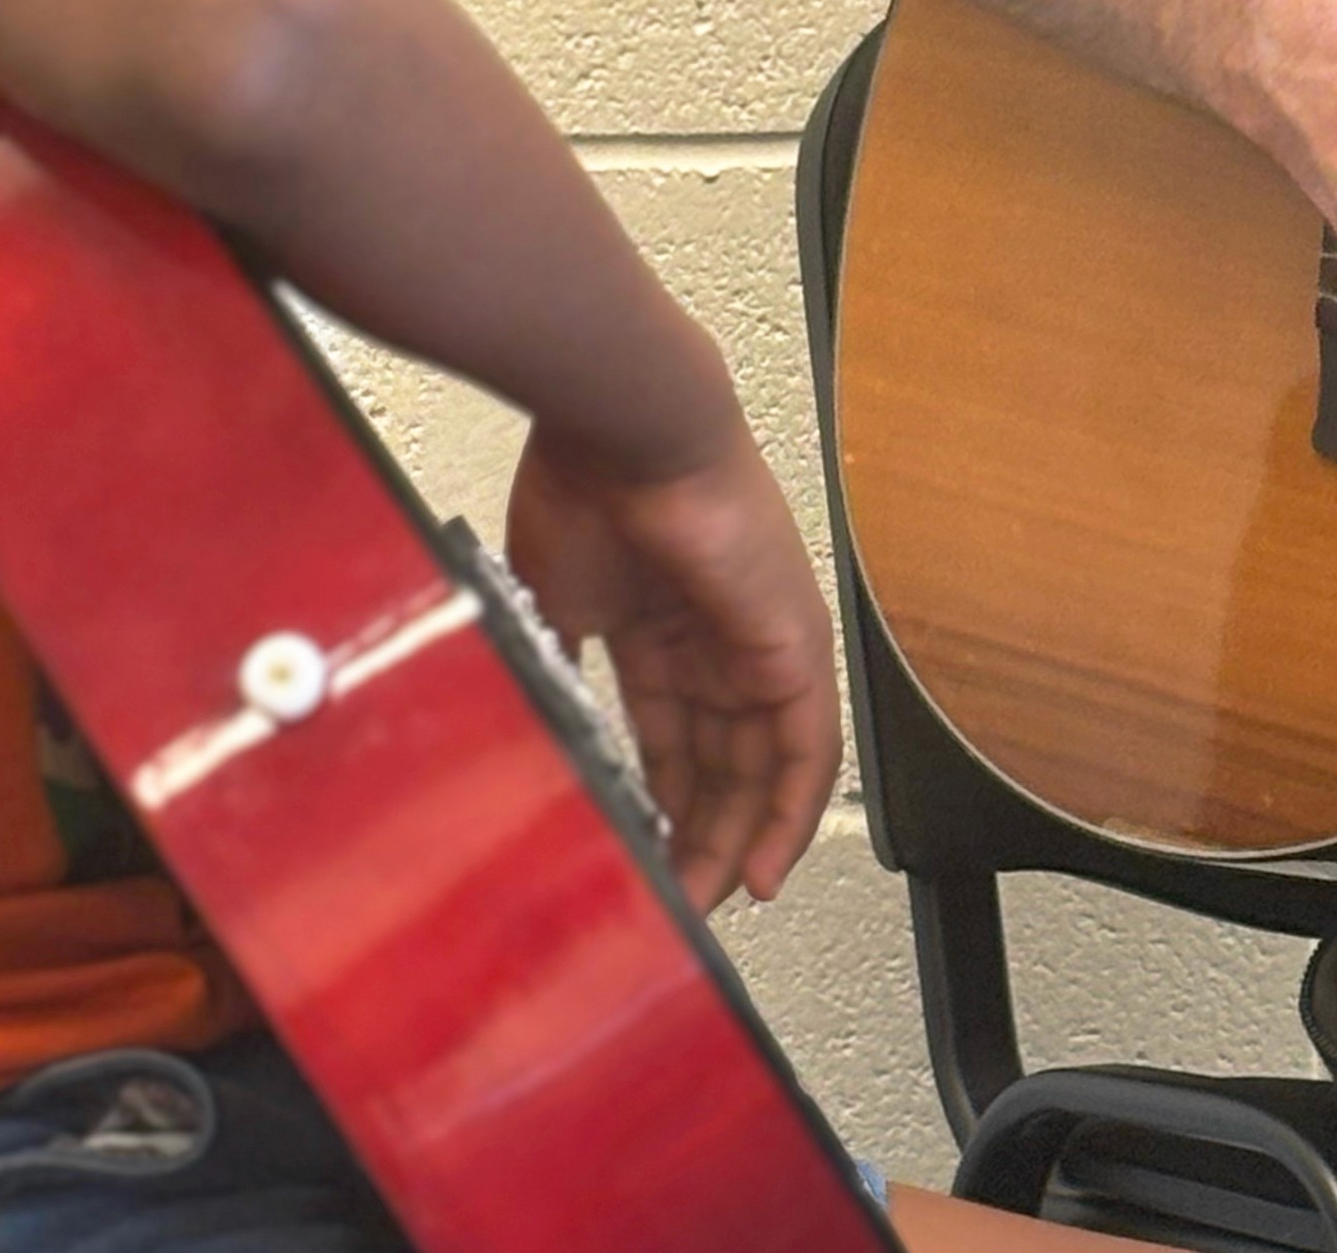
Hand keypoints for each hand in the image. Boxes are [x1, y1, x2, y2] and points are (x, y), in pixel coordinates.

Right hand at [504, 418, 842, 911]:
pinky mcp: (794, 644)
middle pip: (724, 761)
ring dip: (737, 839)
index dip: (661, 804)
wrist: (623, 432)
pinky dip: (789, 813)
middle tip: (672, 903)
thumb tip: (529, 729)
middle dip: (698, 837)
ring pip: (765, 766)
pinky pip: (806, 747)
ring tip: (705, 904)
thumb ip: (555, 667)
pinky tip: (761, 869)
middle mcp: (725, 638)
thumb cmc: (584, 489)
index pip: (676, 739)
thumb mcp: (553, 604)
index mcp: (666, 628)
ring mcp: (764, 640)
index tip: (642, 861)